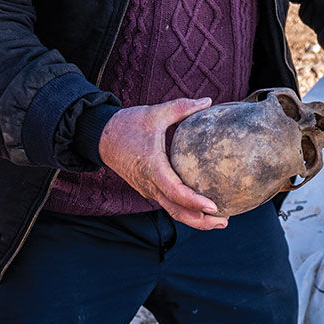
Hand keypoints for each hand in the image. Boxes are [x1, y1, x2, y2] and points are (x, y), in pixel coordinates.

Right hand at [98, 98, 229, 229]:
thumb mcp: (154, 113)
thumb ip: (181, 107)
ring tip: (219, 220)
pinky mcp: (147, 188)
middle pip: (176, 210)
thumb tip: (207, 101)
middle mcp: (149, 183)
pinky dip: (184, 210)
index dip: (195, 201)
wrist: (99, 136)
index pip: (175, 192)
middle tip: (224, 222)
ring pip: (172, 210)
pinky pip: (167, 204)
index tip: (214, 206)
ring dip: (194, 219)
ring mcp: (147, 188)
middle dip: (201, 220)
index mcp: (152, 167)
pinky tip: (201, 207)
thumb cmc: (127, 124)